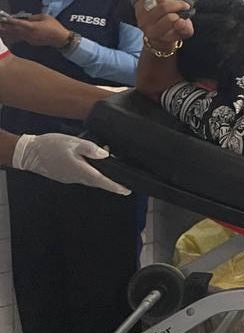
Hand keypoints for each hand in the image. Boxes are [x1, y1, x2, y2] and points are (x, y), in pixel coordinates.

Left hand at [0, 13, 68, 47]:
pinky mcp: (30, 42)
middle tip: (0, 24)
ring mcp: (29, 39)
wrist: (60, 39)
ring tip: (1, 29)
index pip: (18, 23)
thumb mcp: (45, 17)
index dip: (11, 20)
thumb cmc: (54, 26)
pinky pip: (20, 38)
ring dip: (8, 32)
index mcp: (32, 26)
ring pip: (16, 35)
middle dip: (6, 27)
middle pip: (14, 30)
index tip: (4, 18)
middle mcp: (28, 33)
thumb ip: (34, 17)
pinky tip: (9, 34)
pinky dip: (14, 35)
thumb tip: (27, 18)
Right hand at [12, 134, 129, 194]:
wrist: (28, 153)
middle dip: (112, 182)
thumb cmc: (50, 146)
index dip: (115, 186)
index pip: (101, 180)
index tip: (127, 191)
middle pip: (98, 182)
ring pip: (90, 179)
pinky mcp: (65, 175)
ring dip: (101, 176)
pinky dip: (92, 172)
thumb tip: (105, 154)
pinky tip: (94, 163)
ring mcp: (69, 178)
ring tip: (111, 166)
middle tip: (125, 182)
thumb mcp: (72, 142)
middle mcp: (75, 177)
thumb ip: (90, 148)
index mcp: (79, 170)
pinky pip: (82, 176)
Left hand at [136, 0, 193, 50]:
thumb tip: (181, 21)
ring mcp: (140, 13)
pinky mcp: (140, 3)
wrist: (159, 30)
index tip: (184, 16)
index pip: (170, 19)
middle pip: (164, 7)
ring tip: (175, 7)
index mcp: (154, 33)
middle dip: (178, 5)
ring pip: (161, 0)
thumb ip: (185, 29)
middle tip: (184, 8)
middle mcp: (144, 23)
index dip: (180, 16)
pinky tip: (167, 4)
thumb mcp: (183, 33)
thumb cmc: (172, 31)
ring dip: (172, 1)